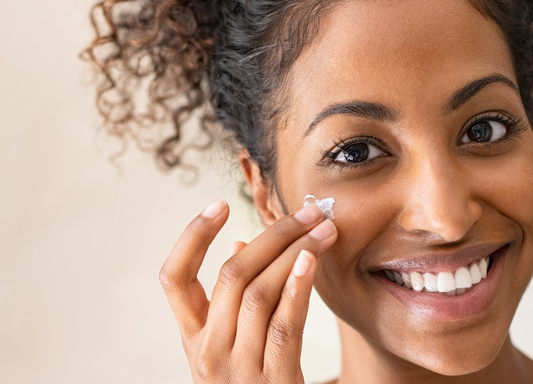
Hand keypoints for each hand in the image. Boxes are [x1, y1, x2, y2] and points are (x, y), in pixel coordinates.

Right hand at [159, 199, 337, 382]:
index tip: (218, 204)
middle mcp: (208, 353)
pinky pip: (284, 325)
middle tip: (307, 211)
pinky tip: (311, 261)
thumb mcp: (231, 346)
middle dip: (273, 234)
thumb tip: (241, 245)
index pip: (173, 280)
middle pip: (230, 274)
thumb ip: (231, 302)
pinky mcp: (274, 382)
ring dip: (295, 252)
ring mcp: (238, 370)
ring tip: (323, 228)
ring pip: (258, 292)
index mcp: (193, 339)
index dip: (191, 238)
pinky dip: (297, 288)